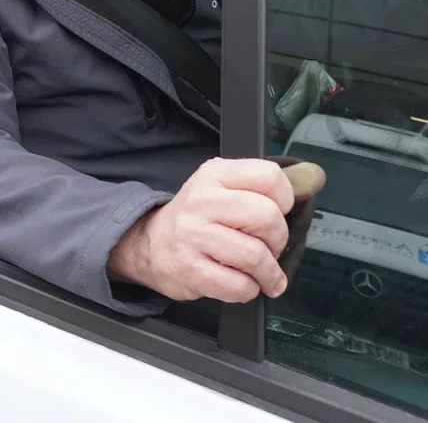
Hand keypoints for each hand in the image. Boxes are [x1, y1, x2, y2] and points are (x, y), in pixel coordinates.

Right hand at [107, 157, 321, 302]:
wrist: (152, 244)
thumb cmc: (197, 218)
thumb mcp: (224, 188)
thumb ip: (265, 185)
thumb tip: (313, 176)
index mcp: (215, 174)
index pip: (269, 176)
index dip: (285, 199)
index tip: (280, 212)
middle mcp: (202, 200)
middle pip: (268, 217)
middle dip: (278, 239)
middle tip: (271, 247)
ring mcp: (193, 235)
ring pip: (256, 256)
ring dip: (268, 273)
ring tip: (264, 274)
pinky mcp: (190, 268)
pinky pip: (238, 286)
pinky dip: (248, 290)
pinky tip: (242, 283)